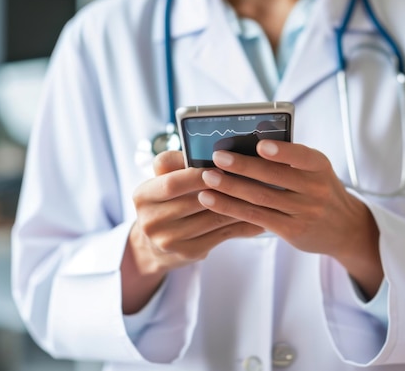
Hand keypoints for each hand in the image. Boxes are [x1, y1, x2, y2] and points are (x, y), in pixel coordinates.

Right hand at [122, 151, 263, 313]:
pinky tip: (259, 217)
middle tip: (252, 176)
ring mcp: (168, 240)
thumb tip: (213, 151)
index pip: (172, 183)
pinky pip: (221, 236)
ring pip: (212, 219)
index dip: (198, 174)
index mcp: (143, 196)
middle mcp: (151, 220)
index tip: (222, 164)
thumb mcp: (163, 181)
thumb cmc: (167, 201)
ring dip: (239, 205)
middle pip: (195, 201)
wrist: (154, 245)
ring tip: (261, 192)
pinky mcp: (187, 253)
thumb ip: (180, 164)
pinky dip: (242, 225)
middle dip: (225, 187)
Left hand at [197, 140, 383, 296]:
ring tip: (208, 178)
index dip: (282, 151)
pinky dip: (232, 208)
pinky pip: (257, 217)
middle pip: (274, 177)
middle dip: (243, 166)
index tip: (260, 145)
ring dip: (231, 188)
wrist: (344, 228)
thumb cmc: (321, 190)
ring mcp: (304, 212)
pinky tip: (213, 200)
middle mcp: (315, 189)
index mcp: (320, 166)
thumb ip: (291, 159)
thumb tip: (248, 143)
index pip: (302, 156)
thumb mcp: (316, 171)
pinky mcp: (292, 231)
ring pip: (261, 198)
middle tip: (218, 157)